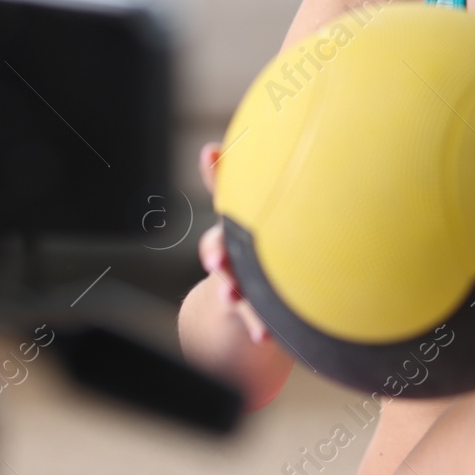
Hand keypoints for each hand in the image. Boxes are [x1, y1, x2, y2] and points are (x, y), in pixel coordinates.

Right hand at [196, 142, 271, 344]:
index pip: (224, 196)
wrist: (246, 302)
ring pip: (228, 285)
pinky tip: (264, 336)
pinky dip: (255, 326)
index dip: (216, 174)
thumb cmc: (257, 247)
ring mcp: (235, 283)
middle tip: (217, 252)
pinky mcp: (248, 313)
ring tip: (231, 294)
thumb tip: (244, 139)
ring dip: (228, 288)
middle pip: (216, 246)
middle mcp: (229, 252)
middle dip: (215, 247)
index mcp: (235, 224)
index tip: (211, 152)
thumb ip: (251, 184)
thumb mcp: (256, 216)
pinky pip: (251, 320)